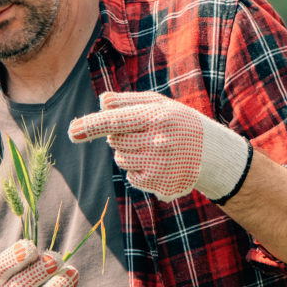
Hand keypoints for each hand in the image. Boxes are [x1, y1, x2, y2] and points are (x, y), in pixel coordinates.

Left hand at [68, 90, 251, 202]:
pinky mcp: (159, 185)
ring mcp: (159, 166)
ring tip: (153, 148)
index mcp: (157, 117)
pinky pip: (131, 177)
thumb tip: (101, 101)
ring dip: (128, 153)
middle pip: (115, 141)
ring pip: (120, 160)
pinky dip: (138, 171)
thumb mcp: (159, 105)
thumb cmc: (180, 122)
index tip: (72, 131)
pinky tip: (158, 164)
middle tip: (144, 133)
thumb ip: (128, 102)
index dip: (92, 125)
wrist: (213, 154)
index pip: (117, 121)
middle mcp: (159, 142)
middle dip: (121, 136)